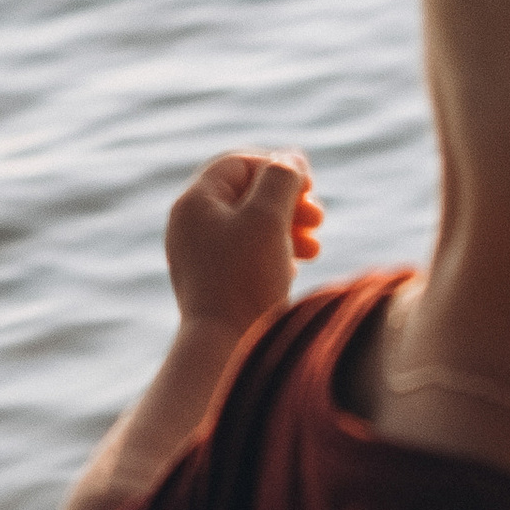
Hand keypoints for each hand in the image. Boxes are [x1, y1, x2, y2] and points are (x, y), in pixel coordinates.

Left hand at [163, 149, 322, 337]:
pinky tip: (292, 271)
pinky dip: (273, 256)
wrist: (223, 350)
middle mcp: (190, 227)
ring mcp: (198, 259)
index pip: (240, 165)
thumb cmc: (245, 282)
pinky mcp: (212, 287)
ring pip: (248, 229)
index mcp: (195, 202)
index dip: (278, 169)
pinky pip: (245, 258)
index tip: (311, 190)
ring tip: (314, 249)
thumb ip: (282, 179)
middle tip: (319, 220)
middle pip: (245, 196)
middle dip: (287, 204)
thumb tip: (292, 159)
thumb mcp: (268, 218)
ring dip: (286, 231)